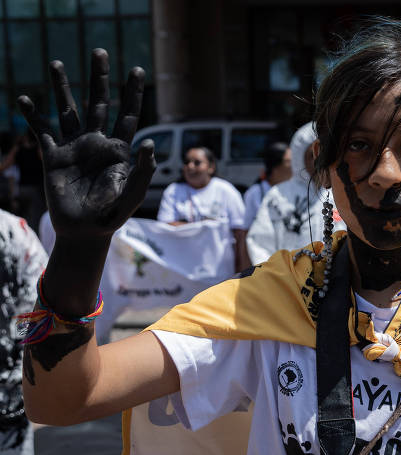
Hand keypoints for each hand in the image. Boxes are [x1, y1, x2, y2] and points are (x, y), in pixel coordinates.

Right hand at [17, 49, 154, 240]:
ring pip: (69, 110)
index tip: (136, 70)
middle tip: (99, 51)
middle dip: (100, 78)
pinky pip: (42, 131)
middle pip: (99, 103)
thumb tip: (150, 141)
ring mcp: (75, 147)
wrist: (85, 232)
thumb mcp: (132, 195)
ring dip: (63, 87)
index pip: (129, 115)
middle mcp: (97, 142)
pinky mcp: (53, 156)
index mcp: (119, 149)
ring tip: (56, 62)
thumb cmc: (112, 216)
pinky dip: (32, 115)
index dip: (132, 93)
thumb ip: (144, 170)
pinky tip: (24, 98)